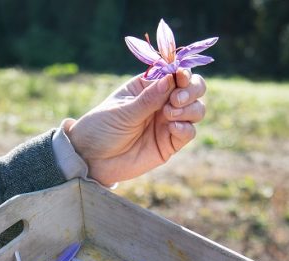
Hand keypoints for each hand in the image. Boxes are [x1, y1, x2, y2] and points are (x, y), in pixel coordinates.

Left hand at [66, 69, 206, 184]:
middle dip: (191, 90)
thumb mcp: (122, 111)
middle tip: (176, 99)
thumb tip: (171, 78)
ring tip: (170, 113)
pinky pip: (189, 132)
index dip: (182, 72)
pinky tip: (172, 127)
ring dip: (190, 108)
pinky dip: (186, 128)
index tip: (180, 76)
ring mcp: (168, 122)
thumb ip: (148, 98)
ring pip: (196, 110)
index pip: (174, 73)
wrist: (92, 160)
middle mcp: (162, 101)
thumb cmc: (101, 129)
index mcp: (148, 86)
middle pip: (193, 89)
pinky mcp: (170, 143)